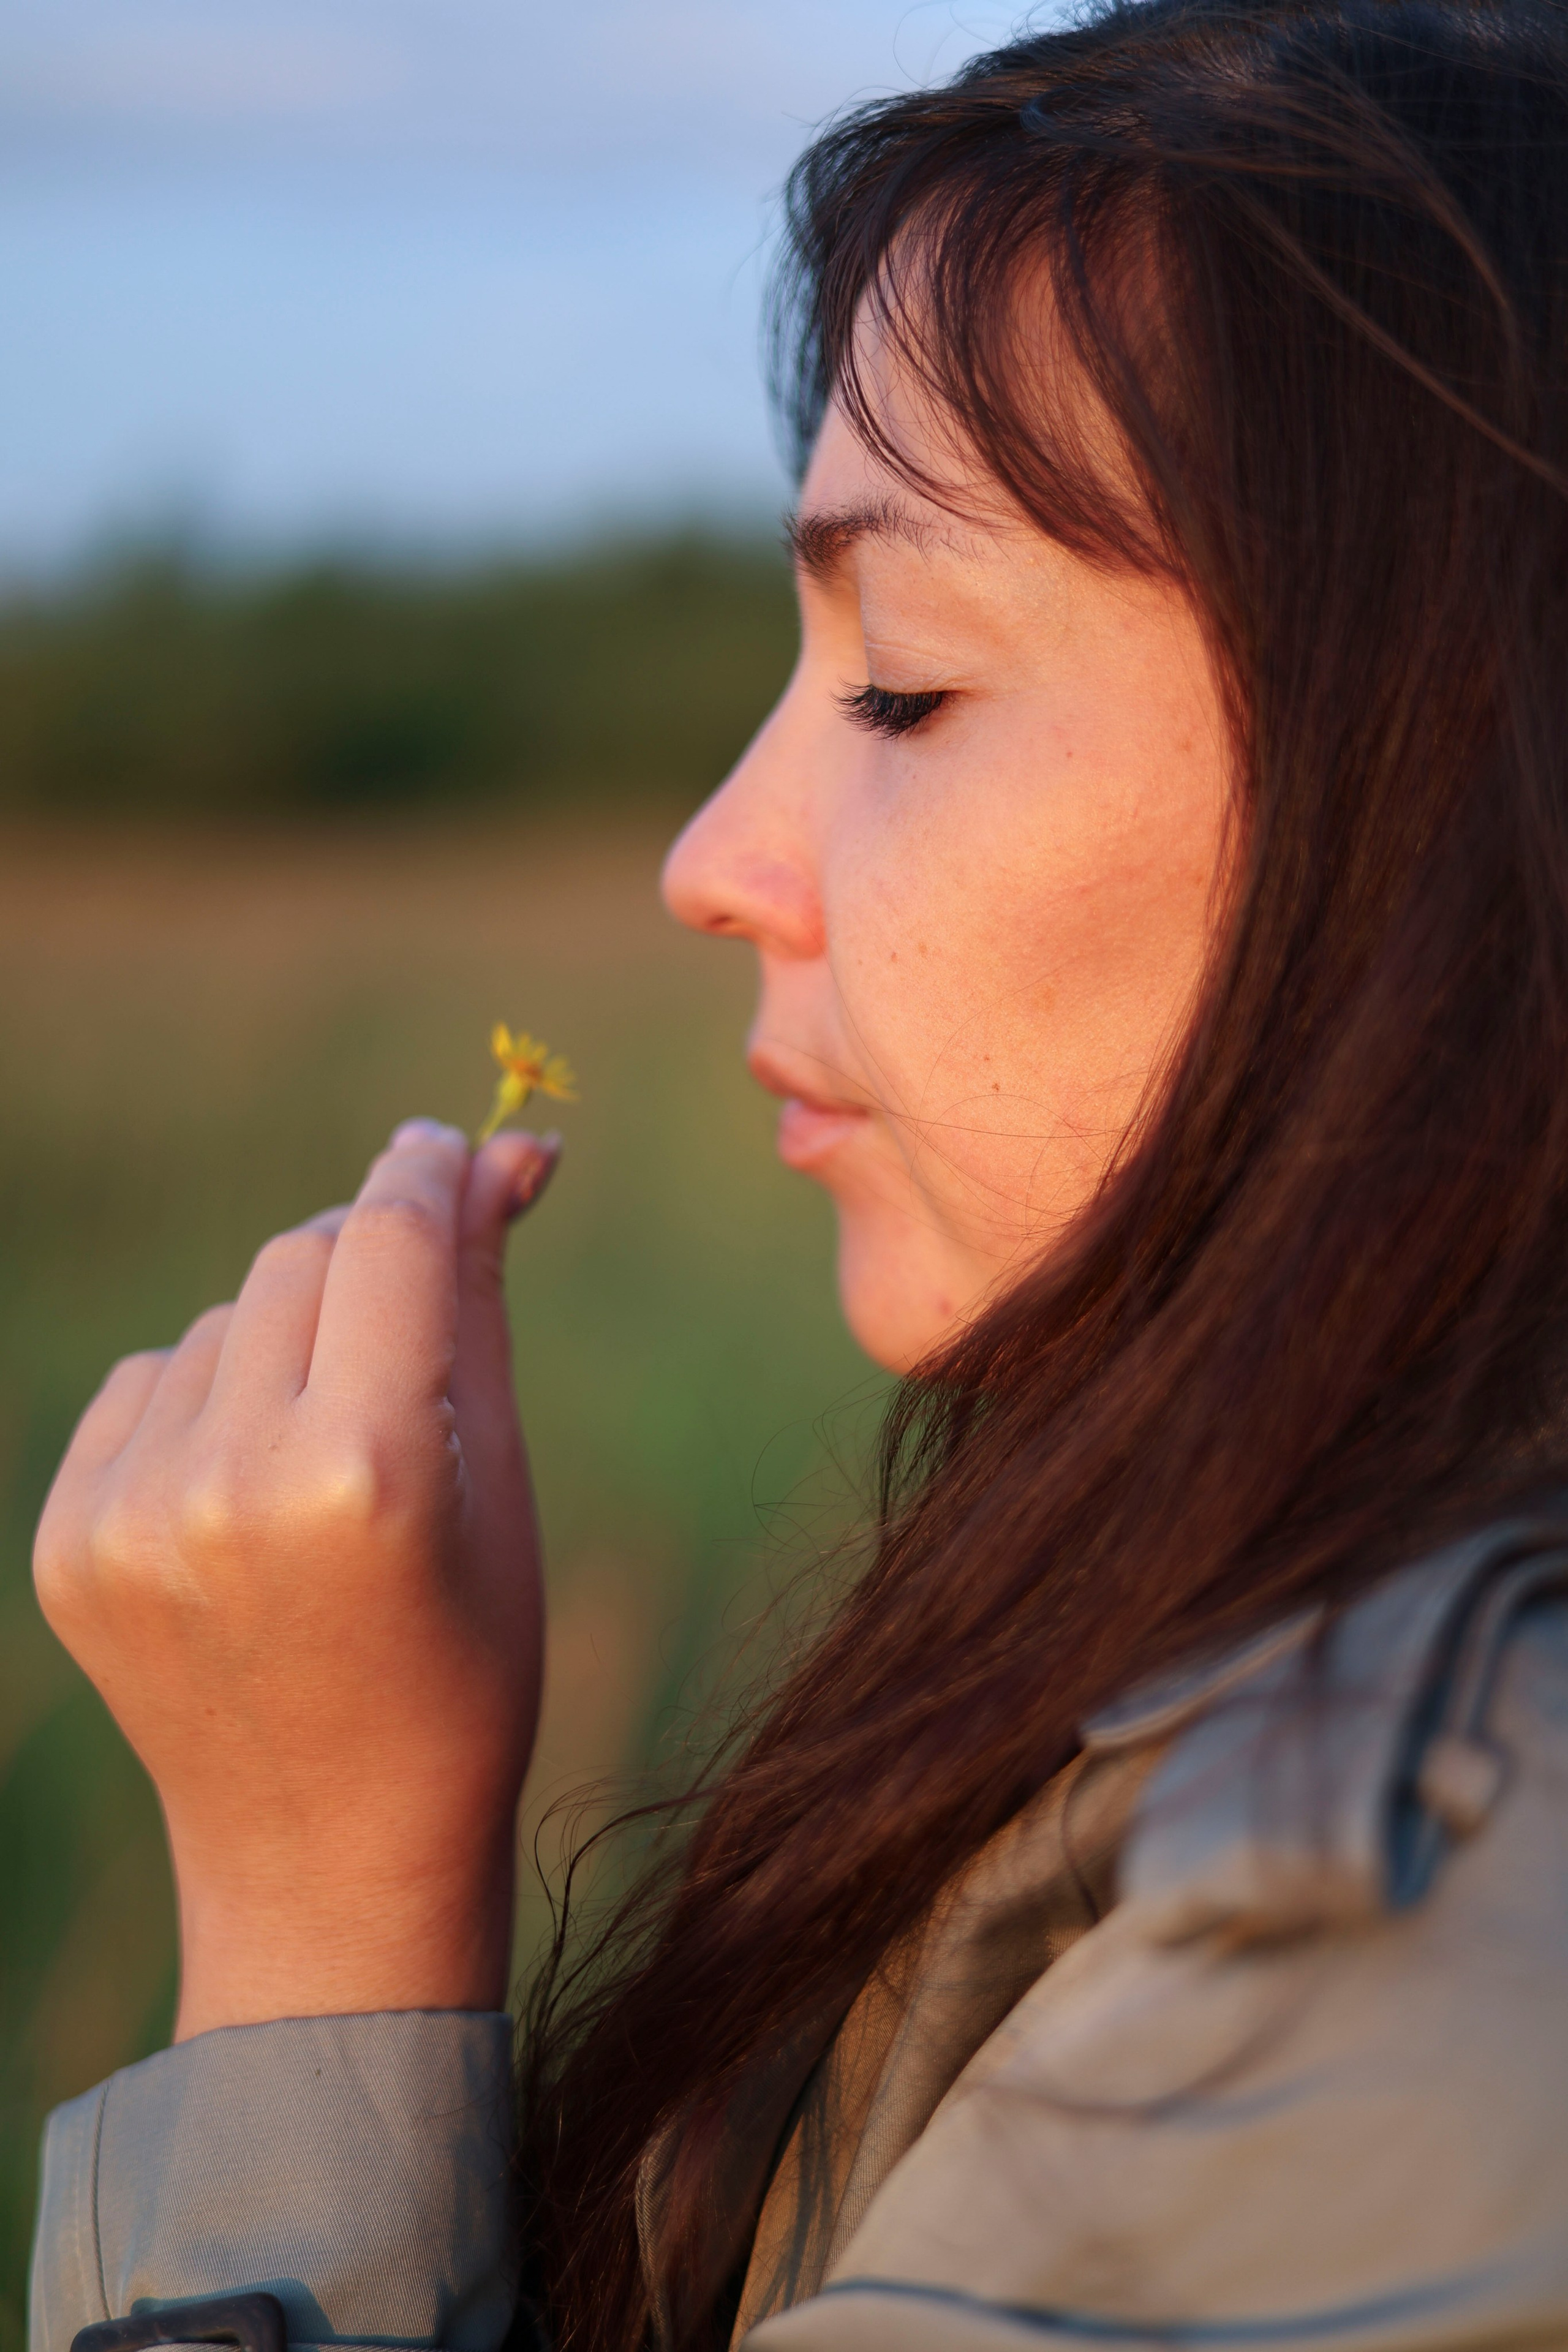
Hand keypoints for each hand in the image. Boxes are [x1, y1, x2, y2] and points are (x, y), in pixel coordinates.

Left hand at [33, 1118, 556, 2037]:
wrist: (328, 1854)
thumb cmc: (461, 1668)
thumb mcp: (502, 1485)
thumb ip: (480, 1298)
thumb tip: (508, 1147)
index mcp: (365, 1471)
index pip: (388, 1234)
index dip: (429, 1168)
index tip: (453, 1145)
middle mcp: (229, 1481)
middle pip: (301, 1255)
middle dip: (368, 1257)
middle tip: (413, 1318)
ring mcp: (129, 1514)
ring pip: (223, 1317)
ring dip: (287, 1341)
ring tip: (329, 1457)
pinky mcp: (69, 1540)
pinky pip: (147, 1384)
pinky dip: (208, 1403)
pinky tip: (251, 1495)